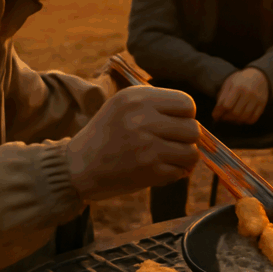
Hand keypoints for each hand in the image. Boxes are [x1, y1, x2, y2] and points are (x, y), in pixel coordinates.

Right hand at [66, 86, 199, 201]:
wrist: (79, 166)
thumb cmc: (107, 134)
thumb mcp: (124, 105)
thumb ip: (156, 105)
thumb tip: (194, 117)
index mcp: (137, 98)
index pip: (187, 103)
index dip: (187, 116)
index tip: (176, 124)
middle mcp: (142, 119)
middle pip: (193, 129)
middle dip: (187, 140)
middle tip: (172, 144)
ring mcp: (147, 145)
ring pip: (191, 152)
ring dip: (184, 159)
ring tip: (170, 158)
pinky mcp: (149, 170)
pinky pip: (181, 171)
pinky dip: (174, 173)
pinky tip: (160, 170)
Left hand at [213, 68, 268, 123]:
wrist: (258, 75)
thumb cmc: (240, 80)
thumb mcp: (229, 83)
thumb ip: (222, 97)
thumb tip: (216, 113)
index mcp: (237, 87)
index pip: (226, 105)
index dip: (218, 113)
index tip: (215, 116)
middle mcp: (248, 93)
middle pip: (235, 113)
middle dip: (226, 118)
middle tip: (223, 118)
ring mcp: (257, 99)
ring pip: (244, 118)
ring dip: (235, 121)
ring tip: (231, 119)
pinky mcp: (262, 104)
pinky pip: (253, 119)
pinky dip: (245, 122)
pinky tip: (241, 118)